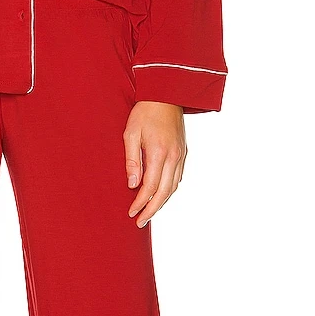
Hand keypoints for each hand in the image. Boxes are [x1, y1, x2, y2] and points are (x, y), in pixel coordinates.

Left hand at [124, 101, 186, 225]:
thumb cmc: (145, 111)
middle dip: (152, 210)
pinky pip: (178, 177)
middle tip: (140, 222)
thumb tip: (132, 185)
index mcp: (159, 152)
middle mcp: (174, 156)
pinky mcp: (183, 152)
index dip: (140, 203)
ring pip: (173, 187)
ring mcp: (181, 155)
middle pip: (164, 192)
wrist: (166, 93)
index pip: (150, 187)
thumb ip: (132, 160)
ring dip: (162, 202)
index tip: (131, 213)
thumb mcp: (130, 133)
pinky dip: (169, 190)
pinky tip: (160, 194)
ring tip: (149, 212)